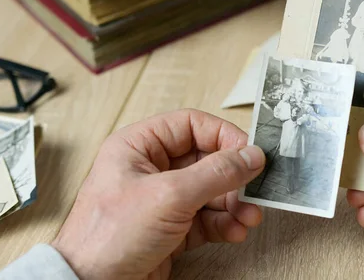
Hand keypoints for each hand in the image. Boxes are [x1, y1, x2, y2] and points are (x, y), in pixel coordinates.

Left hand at [52, 109, 265, 279]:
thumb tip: (251, 156)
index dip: (223, 136)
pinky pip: (207, 218)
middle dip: (234, 177)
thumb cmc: (108, 237)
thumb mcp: (169, 196)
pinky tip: (235, 230)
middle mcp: (152, 169)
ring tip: (249, 216)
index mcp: (140, 146)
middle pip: (207, 160)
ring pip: (211, 191)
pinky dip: (225, 224)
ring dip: (234, 204)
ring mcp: (163, 200)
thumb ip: (216, 173)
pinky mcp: (172, 228)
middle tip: (255, 188)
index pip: (192, 126)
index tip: (249, 152)